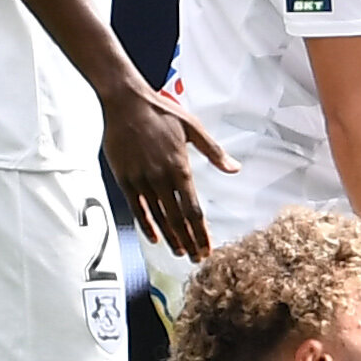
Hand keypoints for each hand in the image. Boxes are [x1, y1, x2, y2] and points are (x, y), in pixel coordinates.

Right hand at [103, 78, 233, 257]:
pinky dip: (146, 225)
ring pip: (158, 217)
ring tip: (180, 253)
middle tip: (198, 259)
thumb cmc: (161, 112)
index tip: (208, 248)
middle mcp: (161, 178)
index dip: (201, 232)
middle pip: (177, 218)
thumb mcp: (193, 128)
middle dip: (189, 241)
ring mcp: (141, 180)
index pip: (194, 209)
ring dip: (170, 237)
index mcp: (180, 167)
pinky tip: (155, 238)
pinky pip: (136, 208)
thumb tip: (235, 169)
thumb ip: (214, 152)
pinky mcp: (125, 179)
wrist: (125, 102)